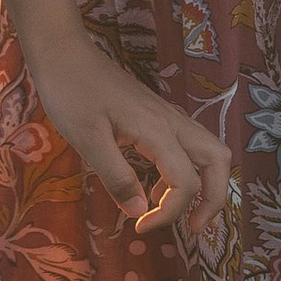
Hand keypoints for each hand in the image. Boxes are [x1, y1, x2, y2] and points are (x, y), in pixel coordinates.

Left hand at [27, 42, 231, 240]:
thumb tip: (140, 211)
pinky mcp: (155, 115)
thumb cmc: (71, 92)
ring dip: (205, 183)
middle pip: (217, 161)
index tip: (140, 227)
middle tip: (193, 228)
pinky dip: (186, 170)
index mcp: (157, 130)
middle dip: (214, 198)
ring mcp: (166, 116)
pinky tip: (159, 185)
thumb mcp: (87, 139)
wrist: (63, 51)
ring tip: (181, 212)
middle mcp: (171, 122)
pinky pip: (187, 146)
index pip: (185, 182)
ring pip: (208, 150)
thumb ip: (116, 177)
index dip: (170, 213)